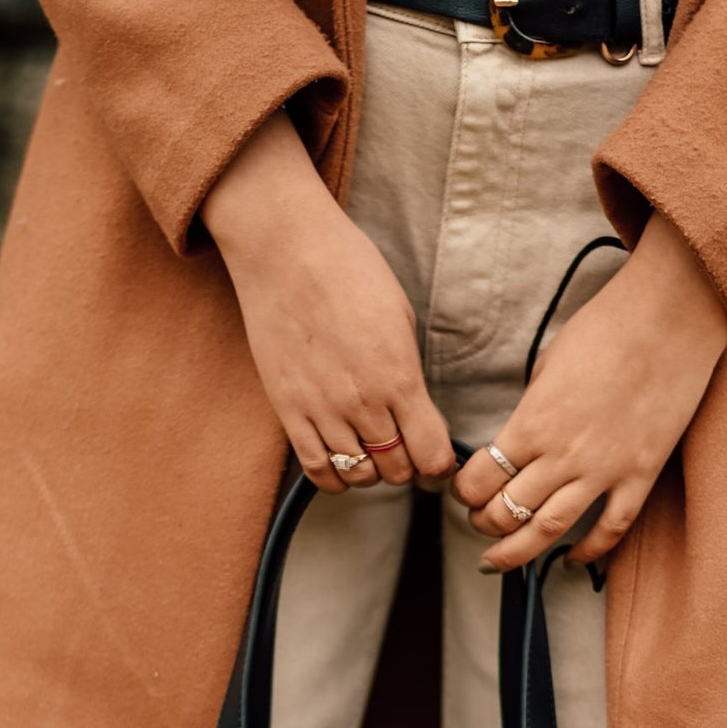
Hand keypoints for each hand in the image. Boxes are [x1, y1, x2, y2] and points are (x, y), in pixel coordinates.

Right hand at [201, 112, 455, 494]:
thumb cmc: (348, 271)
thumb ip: (408, 373)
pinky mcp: (288, 410)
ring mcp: (322, 410)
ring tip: (372, 449)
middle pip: (397, 471)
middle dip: (407, 466)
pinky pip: (317, 468)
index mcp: (399, 377)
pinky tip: (342, 458)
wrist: (285, 250)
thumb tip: (416, 411)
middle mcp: (362, 403)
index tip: (439, 460)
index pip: (432, 455)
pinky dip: (335, 476)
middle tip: (405, 450)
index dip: (441, 466)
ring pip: (358, 475)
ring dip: (372, 470)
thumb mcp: (400, 319)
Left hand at [450, 210, 726, 567]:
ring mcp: (604, 470)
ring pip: (549, 529)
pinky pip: (611, 528)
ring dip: (518, 551)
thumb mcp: (547, 364)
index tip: (464, 491)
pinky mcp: (641, 475)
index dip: (465, 491)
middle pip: (507, 510)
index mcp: (532, 423)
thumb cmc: (607, 329)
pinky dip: (589, 550)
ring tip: (500, 561)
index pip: (482, 477)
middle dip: (484, 524)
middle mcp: (562, 454)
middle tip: (478, 525)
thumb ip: (533, 408)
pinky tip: (571, 558)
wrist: (669, 319)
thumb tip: (523, 433)